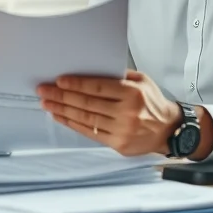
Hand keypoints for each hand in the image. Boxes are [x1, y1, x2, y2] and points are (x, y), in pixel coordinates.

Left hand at [36, 69, 183, 156]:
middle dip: (62, 96)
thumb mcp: (142, 81)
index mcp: (132, 93)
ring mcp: (122, 130)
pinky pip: (90, 133)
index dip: (76, 84)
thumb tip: (91, 68)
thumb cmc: (153, 102)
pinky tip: (60, 116)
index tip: (59, 81)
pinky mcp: (118, 144)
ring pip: (86, 118)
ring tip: (47, 103)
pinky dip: (72, 124)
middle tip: (44, 91)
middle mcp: (127, 112)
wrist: (168, 130)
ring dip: (62, 110)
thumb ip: (119, 75)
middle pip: (87, 103)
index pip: (98, 87)